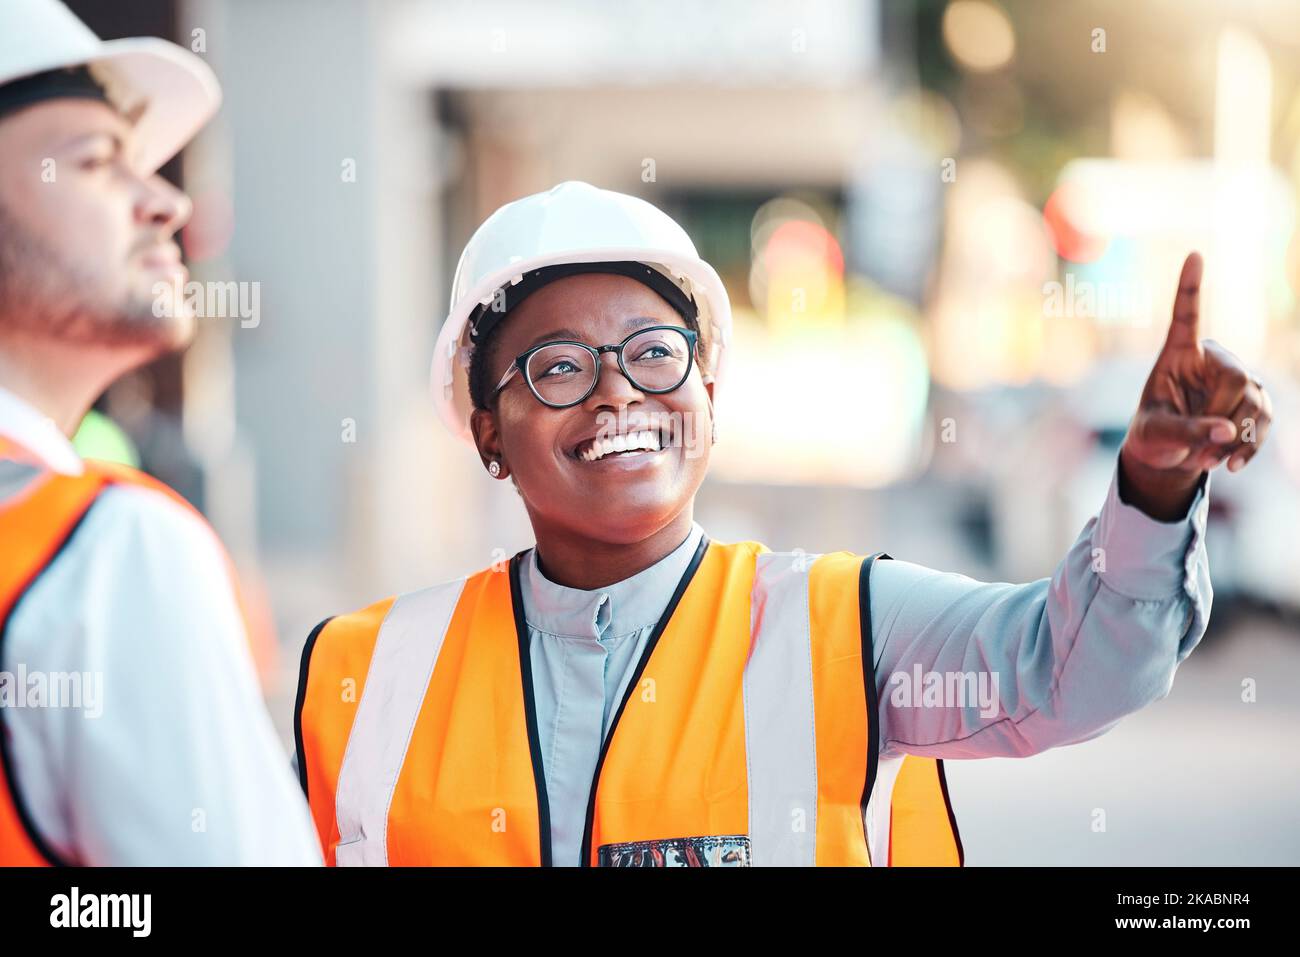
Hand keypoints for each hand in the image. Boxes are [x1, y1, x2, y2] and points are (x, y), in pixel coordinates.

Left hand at [1119, 252, 1272, 519]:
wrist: (1168, 456)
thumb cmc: (1152, 435)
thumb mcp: (1156, 434)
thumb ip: (1185, 430)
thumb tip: (1226, 430)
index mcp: (1177, 355)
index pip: (1185, 315)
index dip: (1190, 287)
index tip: (1193, 254)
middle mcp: (1210, 359)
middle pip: (1235, 377)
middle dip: (1221, 413)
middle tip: (1199, 444)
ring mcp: (1237, 378)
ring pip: (1255, 400)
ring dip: (1235, 436)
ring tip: (1208, 459)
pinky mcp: (1254, 400)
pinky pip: (1264, 419)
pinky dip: (1250, 445)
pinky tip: (1232, 463)